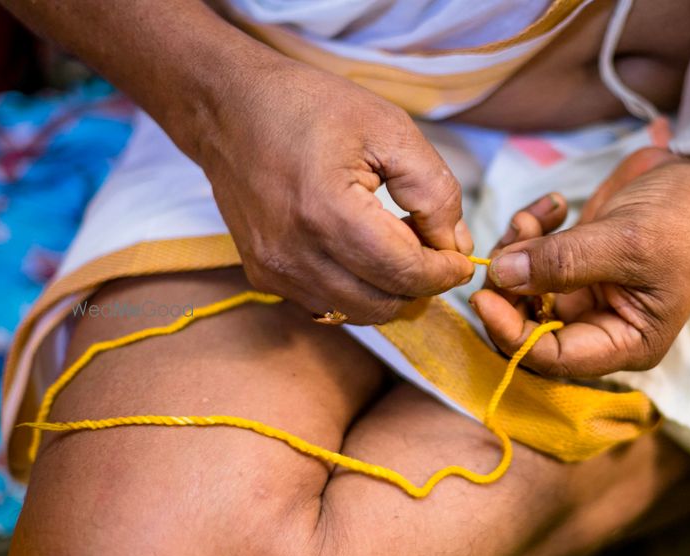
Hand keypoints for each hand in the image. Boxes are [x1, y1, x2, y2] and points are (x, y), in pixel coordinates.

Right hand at [197, 61, 473, 323]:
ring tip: (396, 246)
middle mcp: (295, 254)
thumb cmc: (311, 107)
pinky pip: (327, 305)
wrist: (228, 107)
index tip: (461, 260)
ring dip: (389, 291)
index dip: (444, 273)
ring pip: (358, 313)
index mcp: (328, 213)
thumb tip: (456, 247)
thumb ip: (435, 191)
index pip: (406, 273)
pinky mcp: (262, 277)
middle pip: (385, 303)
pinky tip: (362, 254)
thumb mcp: (390, 129)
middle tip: (432, 249)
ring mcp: (274, 271)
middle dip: (420, 285)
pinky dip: (357, 292)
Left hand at [470, 148, 689, 376]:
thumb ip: (564, 261)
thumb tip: (501, 274)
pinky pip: (530, 257)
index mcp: (625, 342)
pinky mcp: (573, 261)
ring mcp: (584, 293)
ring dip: (515, 251)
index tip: (484, 297)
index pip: (554, 358)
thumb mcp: (628, 242)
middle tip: (509, 241)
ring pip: (522, 289)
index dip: (513, 334)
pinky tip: (550, 206)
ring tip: (532, 217)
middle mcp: (601, 325)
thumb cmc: (686, 218)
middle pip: (528, 326)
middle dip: (508, 287)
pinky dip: (528, 232)